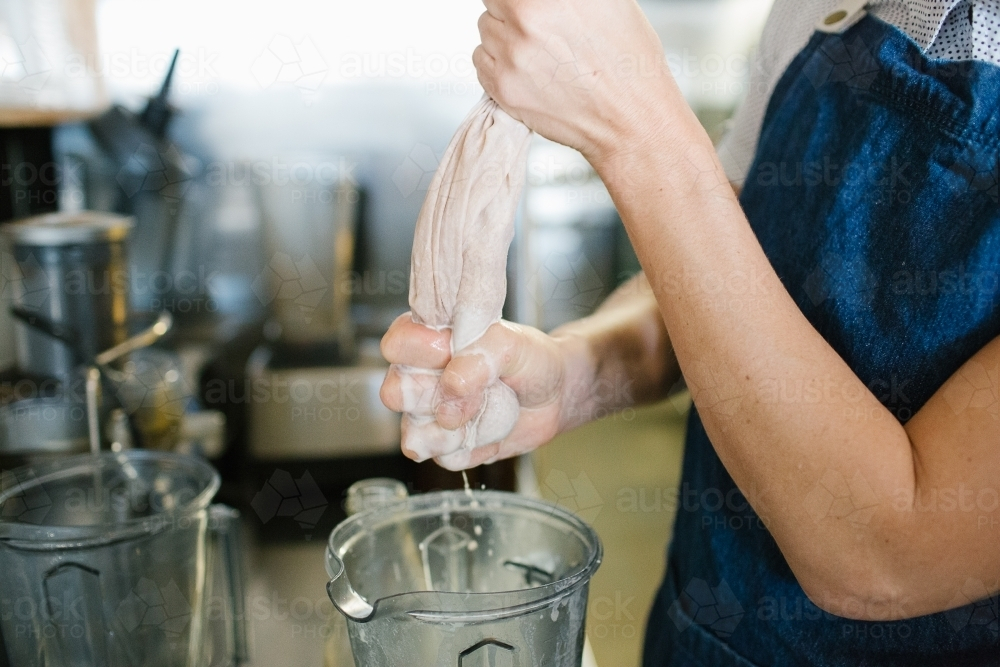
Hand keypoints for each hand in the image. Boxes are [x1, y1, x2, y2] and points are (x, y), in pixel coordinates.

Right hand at [379, 313, 589, 469]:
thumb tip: (453, 384)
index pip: (396, 344)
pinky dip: (472, 447)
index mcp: (428, 341)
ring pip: (416, 433)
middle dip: (434, 395)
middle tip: (471, 388)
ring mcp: (428, 416)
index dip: (419, 350)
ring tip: (484, 407)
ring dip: (456, 425)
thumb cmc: (529, 360)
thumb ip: (481, 353)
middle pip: (394, 393)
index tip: (449, 349)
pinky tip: (489, 429)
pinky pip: (444, 458)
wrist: (554, 396)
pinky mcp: (445, 448)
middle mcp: (420, 378)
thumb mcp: (514, 342)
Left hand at [473, 0, 681, 160]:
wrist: (630, 119)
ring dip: (505, 38)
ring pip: (486, 30)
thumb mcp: (607, 3)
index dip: (520, 1)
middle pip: (495, 1)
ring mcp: (511, 52)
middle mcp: (528, 17)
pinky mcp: (503, 86)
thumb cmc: (627, 63)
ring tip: (541, 54)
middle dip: (512, 12)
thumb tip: (540, 0)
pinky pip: (481, 61)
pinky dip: (498, 64)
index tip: (527, 8)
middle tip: (540, 30)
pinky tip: (529, 72)